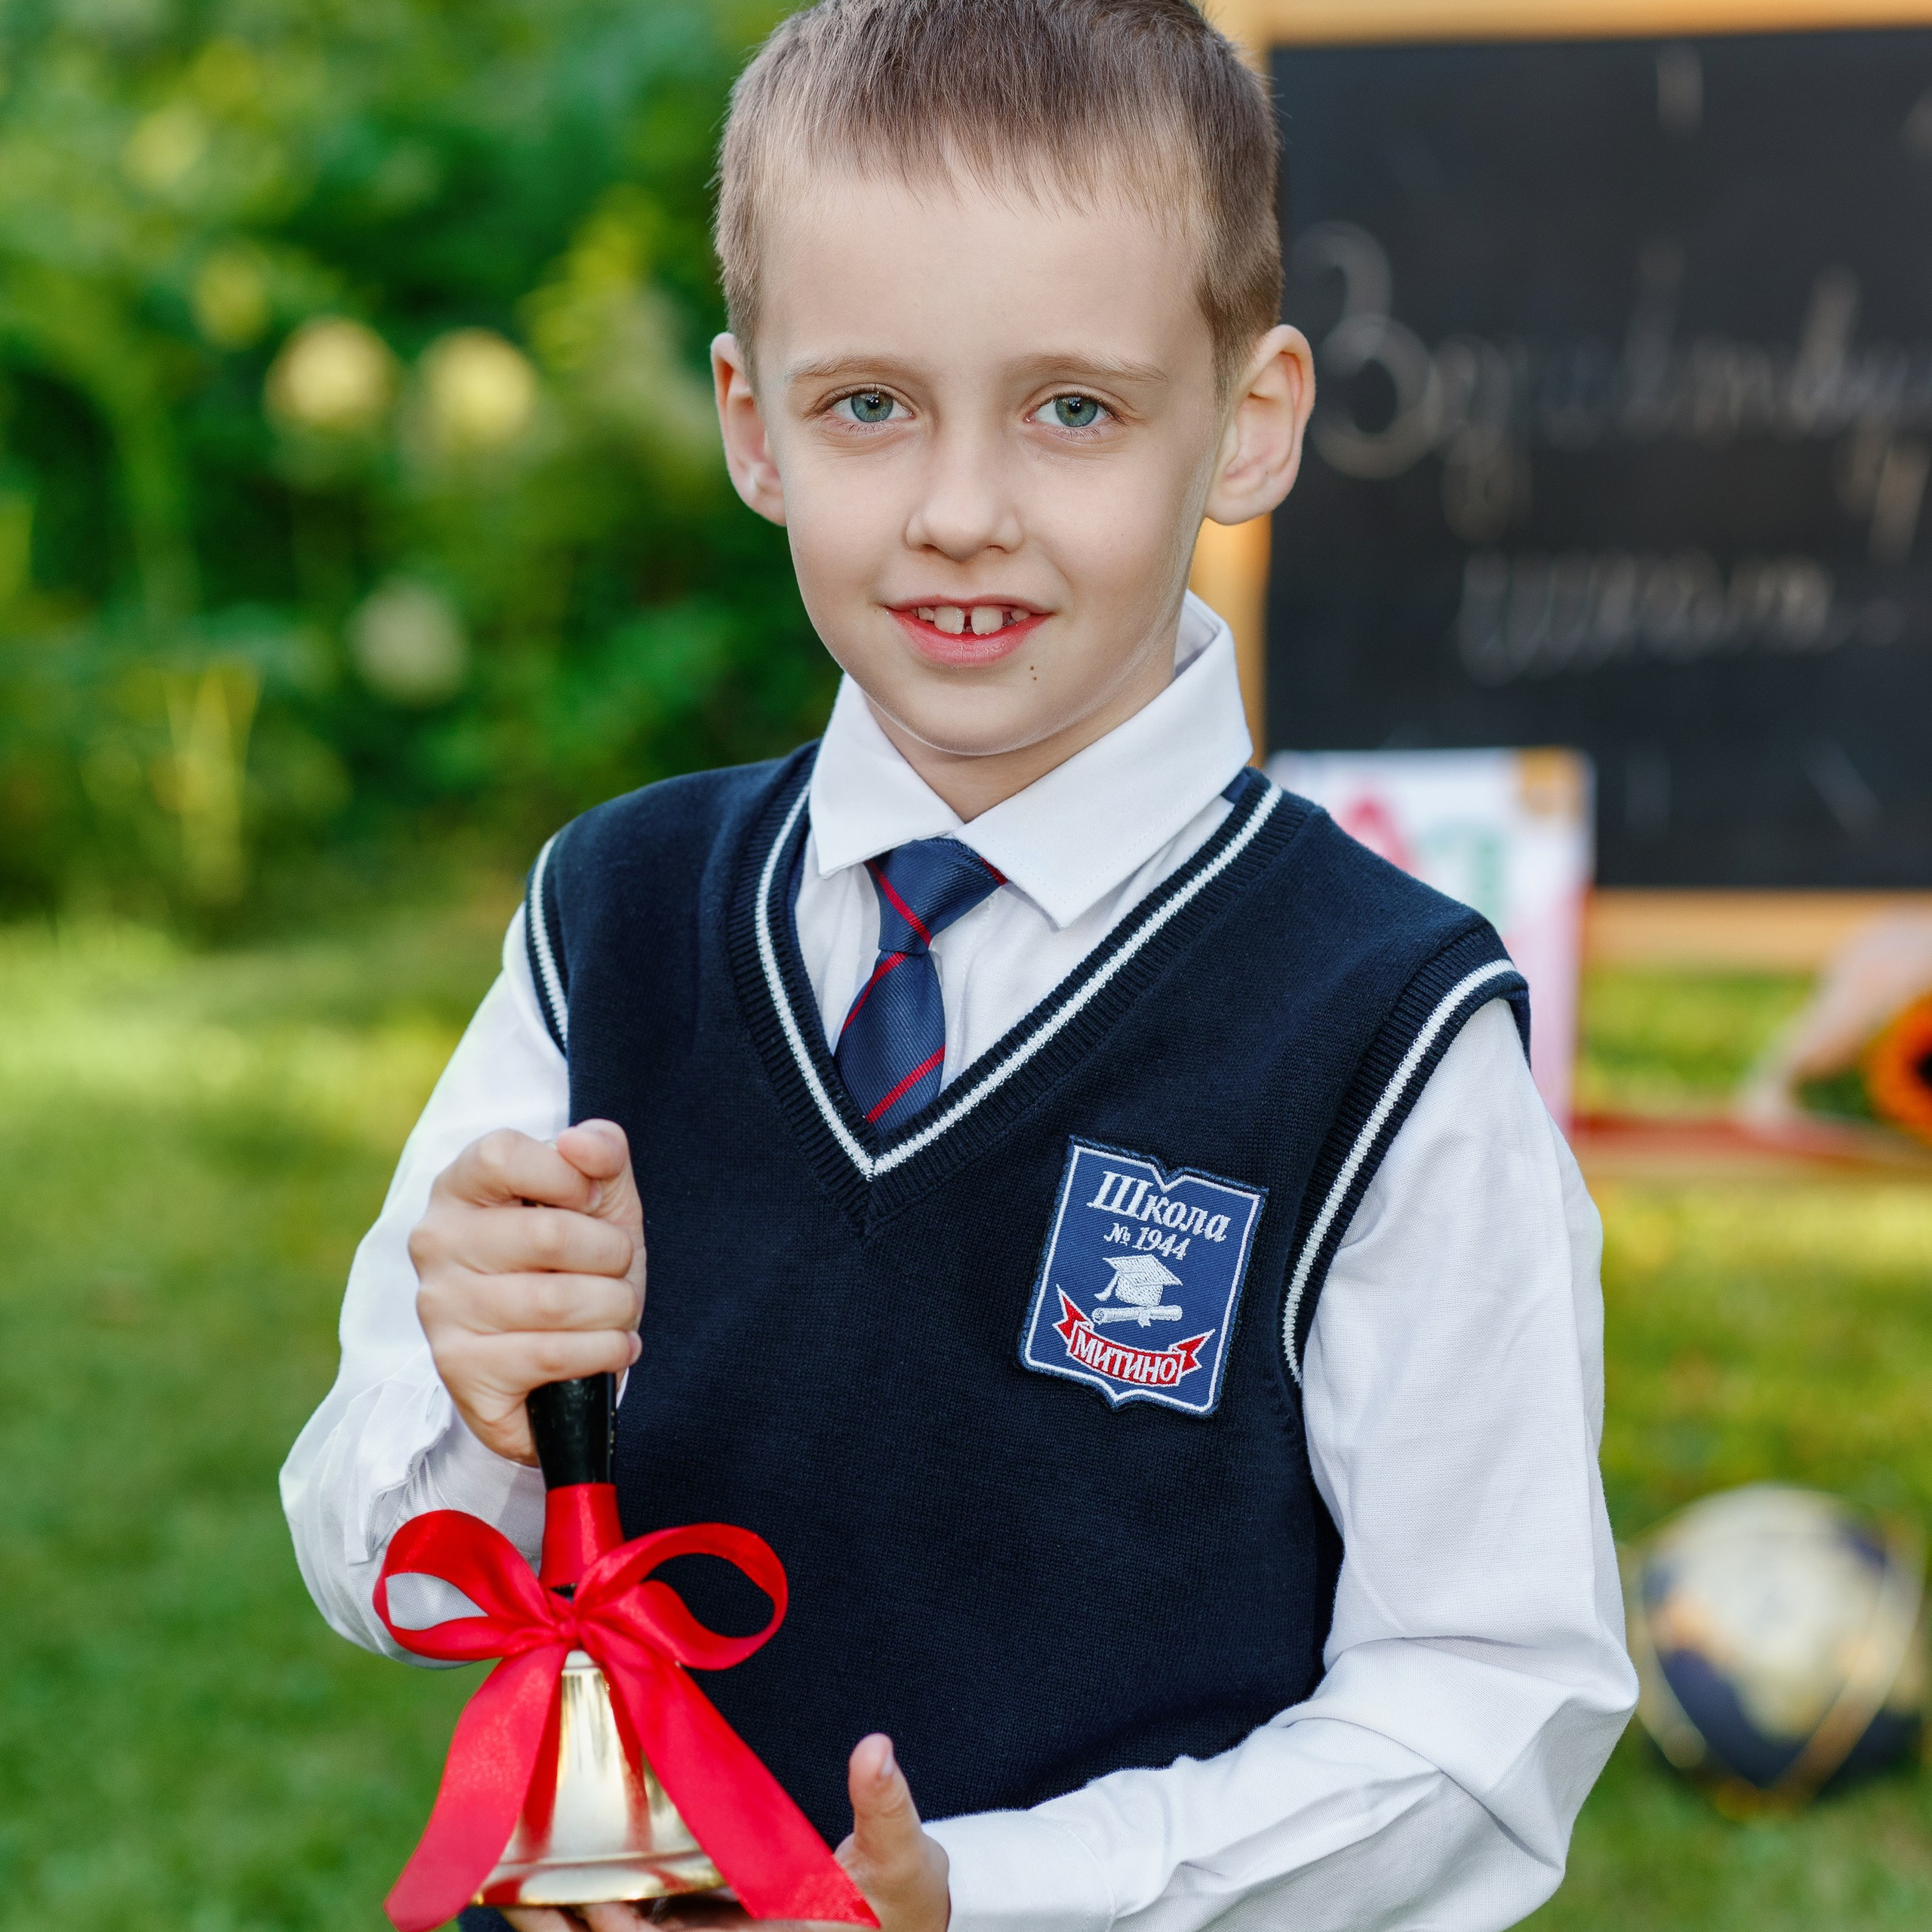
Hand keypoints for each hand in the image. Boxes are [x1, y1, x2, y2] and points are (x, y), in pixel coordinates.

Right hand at [411, 1120, 645, 1464]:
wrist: (559, 1364)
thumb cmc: (577, 1263)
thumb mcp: (600, 1201)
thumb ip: (602, 1155)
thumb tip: (578, 1142)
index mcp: (460, 1186)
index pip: (501, 1155)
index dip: (567, 1176)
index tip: (592, 1202)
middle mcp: (436, 1242)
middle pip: (549, 1235)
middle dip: (613, 1255)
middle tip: (617, 1268)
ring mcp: (441, 1308)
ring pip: (556, 1302)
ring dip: (615, 1308)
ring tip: (618, 1310)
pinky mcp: (459, 1368)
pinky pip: (552, 1355)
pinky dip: (605, 1351)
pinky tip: (614, 1347)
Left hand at [509, 1734, 948, 1931]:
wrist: (905, 1926)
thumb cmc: (903, 1912)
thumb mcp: (903, 1865)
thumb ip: (886, 1811)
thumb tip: (875, 1750)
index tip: (536, 1894)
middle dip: (550, 1919)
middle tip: (496, 1867)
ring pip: (614, 1928)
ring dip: (562, 1904)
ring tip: (509, 1855)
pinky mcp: (701, 1916)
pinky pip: (635, 1908)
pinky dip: (596, 1887)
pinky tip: (563, 1847)